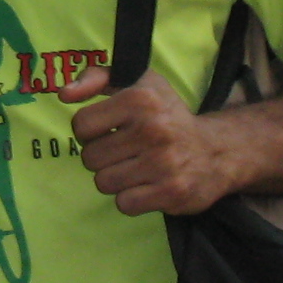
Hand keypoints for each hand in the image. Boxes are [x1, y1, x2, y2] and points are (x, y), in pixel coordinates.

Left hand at [59, 66, 244, 216]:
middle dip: (102, 157)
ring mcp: (163, 164)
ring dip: (114, 179)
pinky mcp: (172, 193)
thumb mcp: (137, 82)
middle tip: (124, 151)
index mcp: (140, 99)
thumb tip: (63, 93)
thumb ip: (95, 78)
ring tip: (135, 168)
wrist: (218, 151)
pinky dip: (130, 198)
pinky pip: (124, 204)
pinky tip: (146, 185)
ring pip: (103, 183)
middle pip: (90, 157)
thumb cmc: (167, 115)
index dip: (88, 131)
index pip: (81, 125)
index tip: (107, 130)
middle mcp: (153, 130)